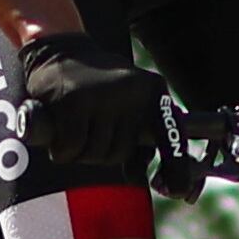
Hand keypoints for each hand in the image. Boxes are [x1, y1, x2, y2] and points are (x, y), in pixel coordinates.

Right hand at [2, 29, 173, 181]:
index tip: (179, 190)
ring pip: (94, 155)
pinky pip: (70, 149)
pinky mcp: (73, 102)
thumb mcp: (127, 104)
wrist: (60, 48)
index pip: (170, 135)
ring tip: (74, 121)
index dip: (175, 165)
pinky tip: (58, 126)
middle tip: (88, 125)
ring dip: (78, 150)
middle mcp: (133, 92)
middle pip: (118, 154)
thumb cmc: (96, 86)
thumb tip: (140, 178)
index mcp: (153, 92)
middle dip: (98, 150)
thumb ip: (138, 138)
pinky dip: (60, 148)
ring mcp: (103, 96)